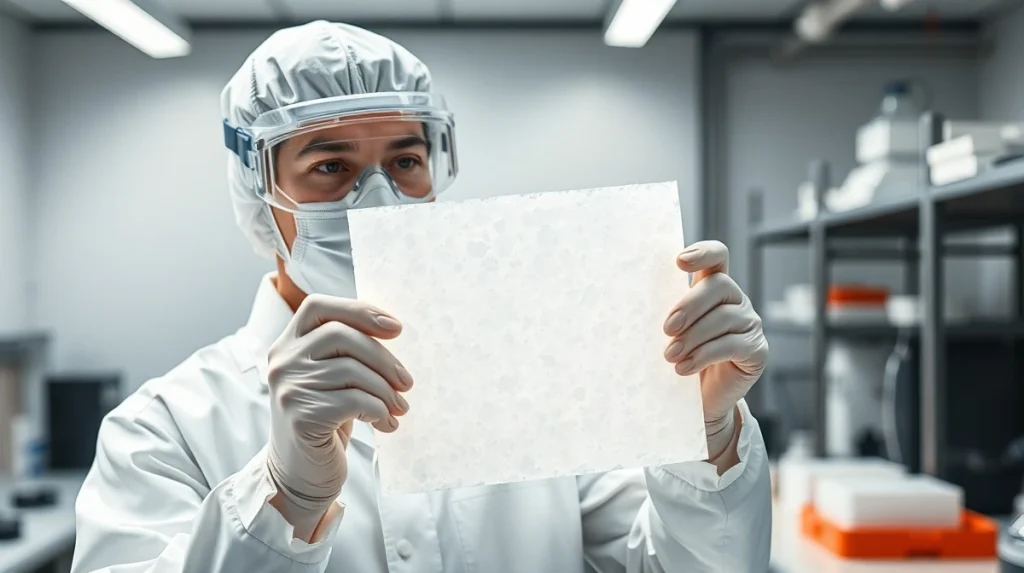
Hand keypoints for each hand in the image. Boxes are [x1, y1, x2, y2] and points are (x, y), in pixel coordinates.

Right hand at [265, 294, 412, 540]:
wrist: (300, 474)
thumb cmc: (324, 419)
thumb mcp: (330, 377)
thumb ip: (345, 350)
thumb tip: (392, 328)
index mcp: (287, 344)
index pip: (318, 307)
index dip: (360, 310)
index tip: (396, 329)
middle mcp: (282, 362)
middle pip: (342, 335)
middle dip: (384, 358)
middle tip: (407, 382)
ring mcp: (288, 388)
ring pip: (352, 371)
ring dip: (386, 391)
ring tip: (399, 408)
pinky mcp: (301, 417)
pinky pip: (354, 401)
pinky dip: (379, 411)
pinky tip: (386, 424)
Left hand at [663, 241, 767, 460]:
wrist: (700, 400)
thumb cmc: (682, 357)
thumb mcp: (673, 331)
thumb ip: (668, 312)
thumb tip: (637, 301)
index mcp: (714, 287)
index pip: (717, 256)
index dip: (703, 252)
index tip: (679, 262)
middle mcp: (736, 300)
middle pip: (719, 285)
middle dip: (689, 306)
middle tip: (667, 329)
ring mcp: (750, 324)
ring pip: (724, 318)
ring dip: (692, 337)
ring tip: (669, 356)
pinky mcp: (757, 350)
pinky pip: (732, 345)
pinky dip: (703, 356)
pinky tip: (683, 368)